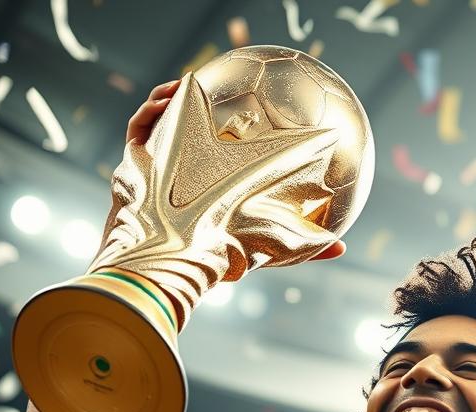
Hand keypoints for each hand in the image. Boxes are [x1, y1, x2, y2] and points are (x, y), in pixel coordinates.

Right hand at [123, 79, 345, 261]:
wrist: (169, 261)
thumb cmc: (218, 260)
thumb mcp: (269, 250)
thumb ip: (304, 249)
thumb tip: (343, 249)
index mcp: (212, 195)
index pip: (223, 165)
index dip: (235, 143)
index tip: (253, 122)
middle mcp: (183, 181)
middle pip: (190, 141)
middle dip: (199, 115)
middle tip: (218, 95)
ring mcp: (157, 171)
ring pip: (164, 128)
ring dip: (176, 101)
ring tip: (188, 85)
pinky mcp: (133, 165)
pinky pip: (139, 127)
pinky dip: (154, 107)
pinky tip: (171, 94)